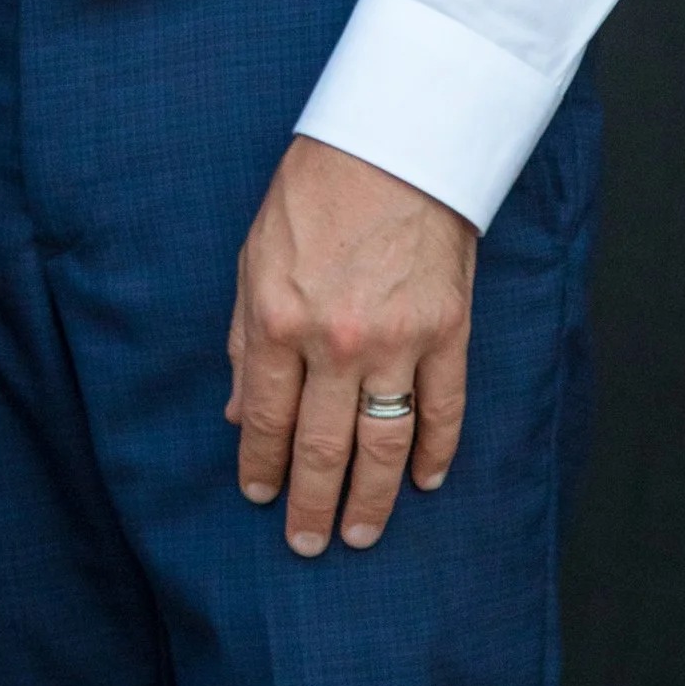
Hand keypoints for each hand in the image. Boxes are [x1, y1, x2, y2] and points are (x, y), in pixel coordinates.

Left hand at [226, 136, 475, 555]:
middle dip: (311, 504)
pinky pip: (443, 411)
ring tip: (359, 533)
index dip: (261, 467)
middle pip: (323, 448)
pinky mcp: (446, 332)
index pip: (266, 419)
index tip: (261, 498)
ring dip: (371, 499)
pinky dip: (436, 453)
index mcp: (279, 319)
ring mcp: (396, 341)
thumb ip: (245, 337)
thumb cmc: (315, 191)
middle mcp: (335, 342)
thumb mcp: (255, 255)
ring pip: (383, 445)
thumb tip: (237, 410)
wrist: (393, 142)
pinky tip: (426, 481)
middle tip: (307, 544)